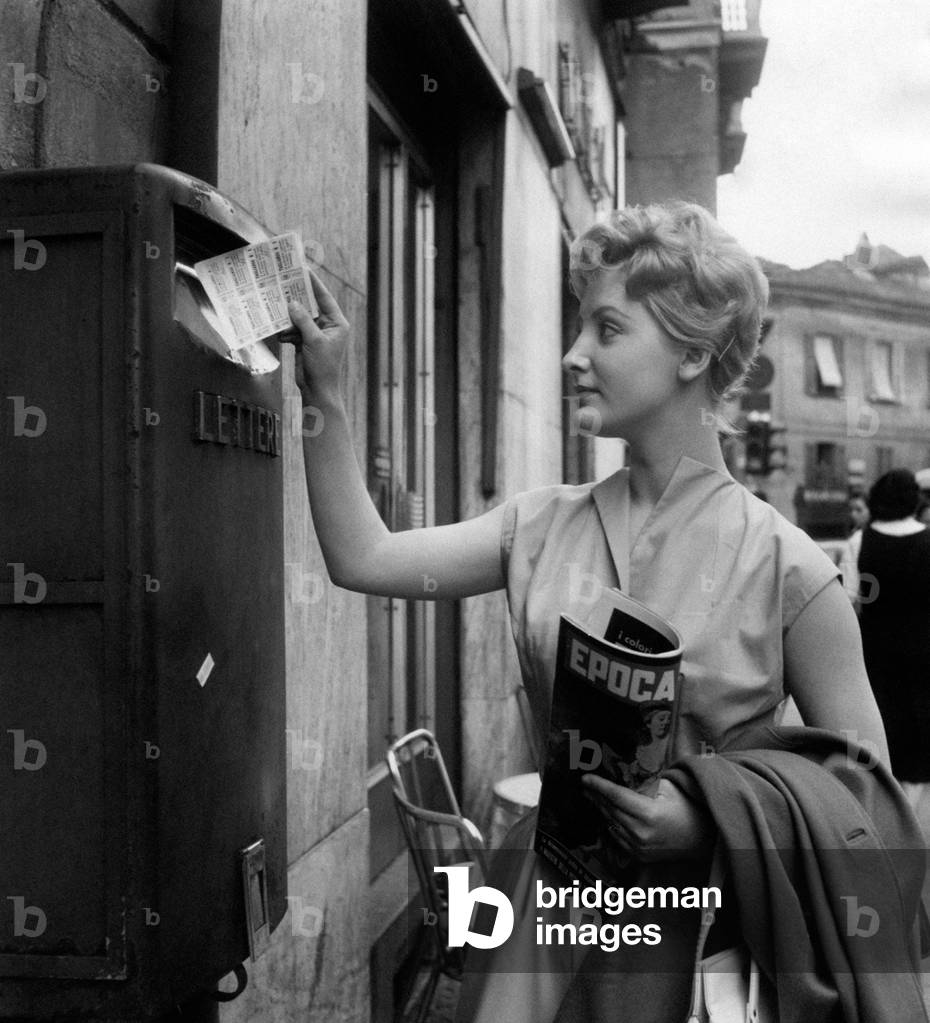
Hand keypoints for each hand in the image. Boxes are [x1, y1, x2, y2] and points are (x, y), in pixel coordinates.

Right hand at [287, 268, 350, 402]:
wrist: (317, 390)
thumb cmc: (323, 367)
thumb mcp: (314, 340)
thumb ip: (303, 320)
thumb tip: (293, 303)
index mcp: (337, 324)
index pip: (325, 299)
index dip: (314, 284)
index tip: (304, 270)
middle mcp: (328, 327)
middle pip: (311, 306)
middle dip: (297, 299)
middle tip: (284, 284)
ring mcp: (316, 335)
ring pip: (300, 318)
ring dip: (289, 317)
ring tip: (276, 307)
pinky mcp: (305, 343)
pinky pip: (294, 330)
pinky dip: (286, 331)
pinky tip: (279, 331)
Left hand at [582, 775, 713, 861]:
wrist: (703, 839)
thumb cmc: (688, 808)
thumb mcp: (668, 788)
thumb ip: (643, 785)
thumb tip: (623, 781)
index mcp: (649, 814)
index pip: (616, 796)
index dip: (599, 786)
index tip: (585, 778)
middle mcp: (641, 833)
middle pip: (610, 810)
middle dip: (596, 796)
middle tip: (585, 785)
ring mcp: (639, 847)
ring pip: (611, 824)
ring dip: (601, 809)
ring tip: (592, 796)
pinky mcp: (639, 856)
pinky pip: (618, 837)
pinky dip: (611, 824)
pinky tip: (606, 814)